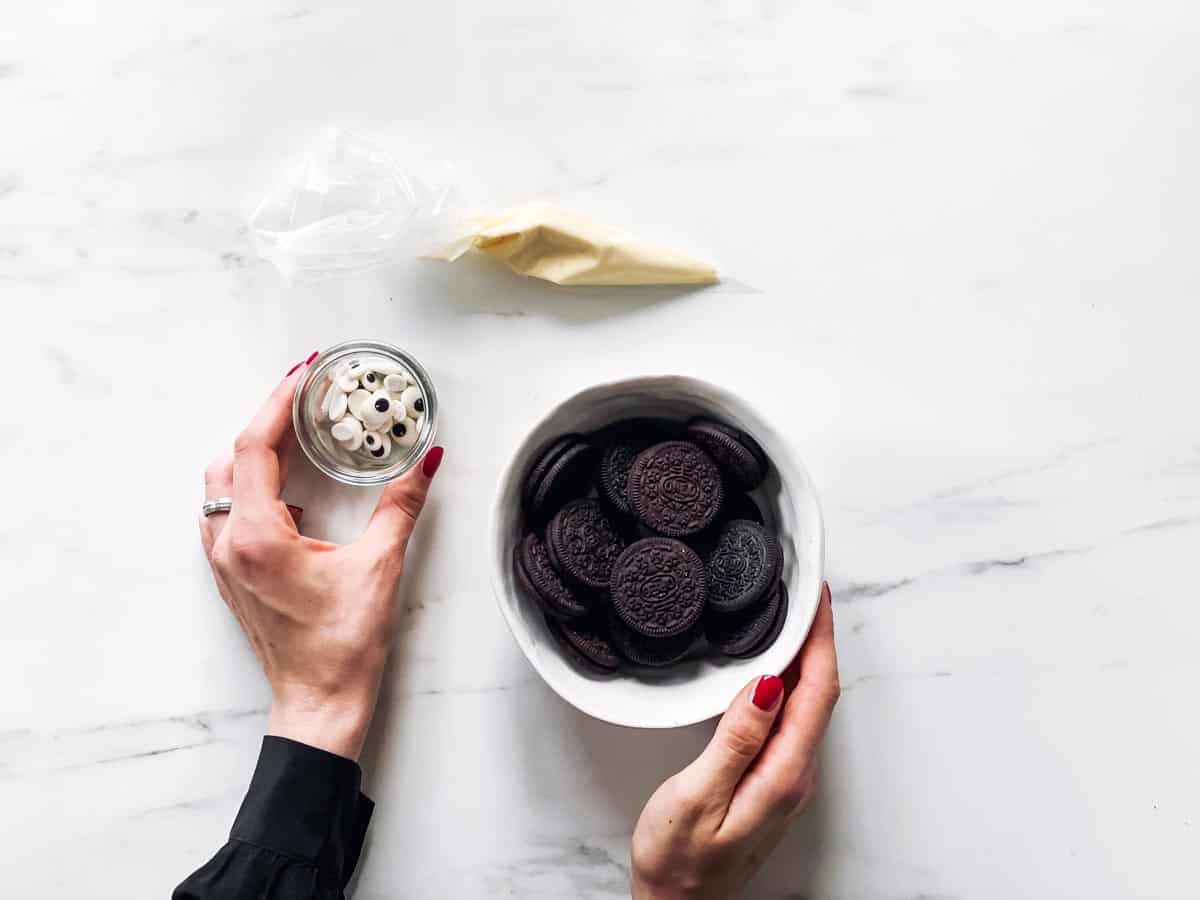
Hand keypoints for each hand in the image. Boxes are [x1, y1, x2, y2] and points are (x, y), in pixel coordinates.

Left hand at [198, 354, 443, 759]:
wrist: (319, 704)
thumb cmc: (343, 647)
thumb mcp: (379, 567)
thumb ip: (401, 506)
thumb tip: (426, 461)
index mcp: (257, 537)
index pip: (255, 447)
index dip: (279, 402)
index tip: (304, 373)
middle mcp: (229, 546)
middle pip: (229, 458)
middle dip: (265, 420)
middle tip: (304, 397)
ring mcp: (224, 563)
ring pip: (220, 486)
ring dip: (252, 452)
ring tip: (294, 434)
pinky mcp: (234, 577)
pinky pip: (226, 514)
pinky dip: (250, 486)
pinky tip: (288, 491)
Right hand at [630, 583, 838, 898]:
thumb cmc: (678, 862)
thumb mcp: (697, 795)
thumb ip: (736, 739)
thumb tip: (768, 685)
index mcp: (783, 774)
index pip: (816, 692)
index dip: (819, 639)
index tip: (815, 598)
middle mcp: (795, 776)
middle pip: (819, 694)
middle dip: (817, 639)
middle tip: (805, 595)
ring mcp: (785, 781)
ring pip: (807, 706)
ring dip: (805, 660)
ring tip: (793, 619)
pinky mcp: (771, 783)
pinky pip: (791, 722)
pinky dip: (789, 685)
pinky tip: (772, 671)